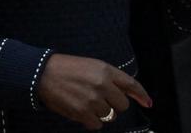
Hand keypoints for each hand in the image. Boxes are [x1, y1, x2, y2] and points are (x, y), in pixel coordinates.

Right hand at [37, 54, 151, 130]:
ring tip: (85, 101)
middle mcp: (102, 84)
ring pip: (110, 116)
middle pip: (122, 105)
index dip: (141, 94)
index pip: (131, 84)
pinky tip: (81, 110)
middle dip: (114, 104)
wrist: (43, 73)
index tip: (148, 103)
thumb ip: (110, 78)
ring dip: (100, 112)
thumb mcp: (92, 65)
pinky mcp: (83, 113)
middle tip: (100, 98)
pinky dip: (91, 120)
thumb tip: (127, 94)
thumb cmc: (67, 68)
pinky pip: (97, 124)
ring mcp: (93, 100)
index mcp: (105, 70)